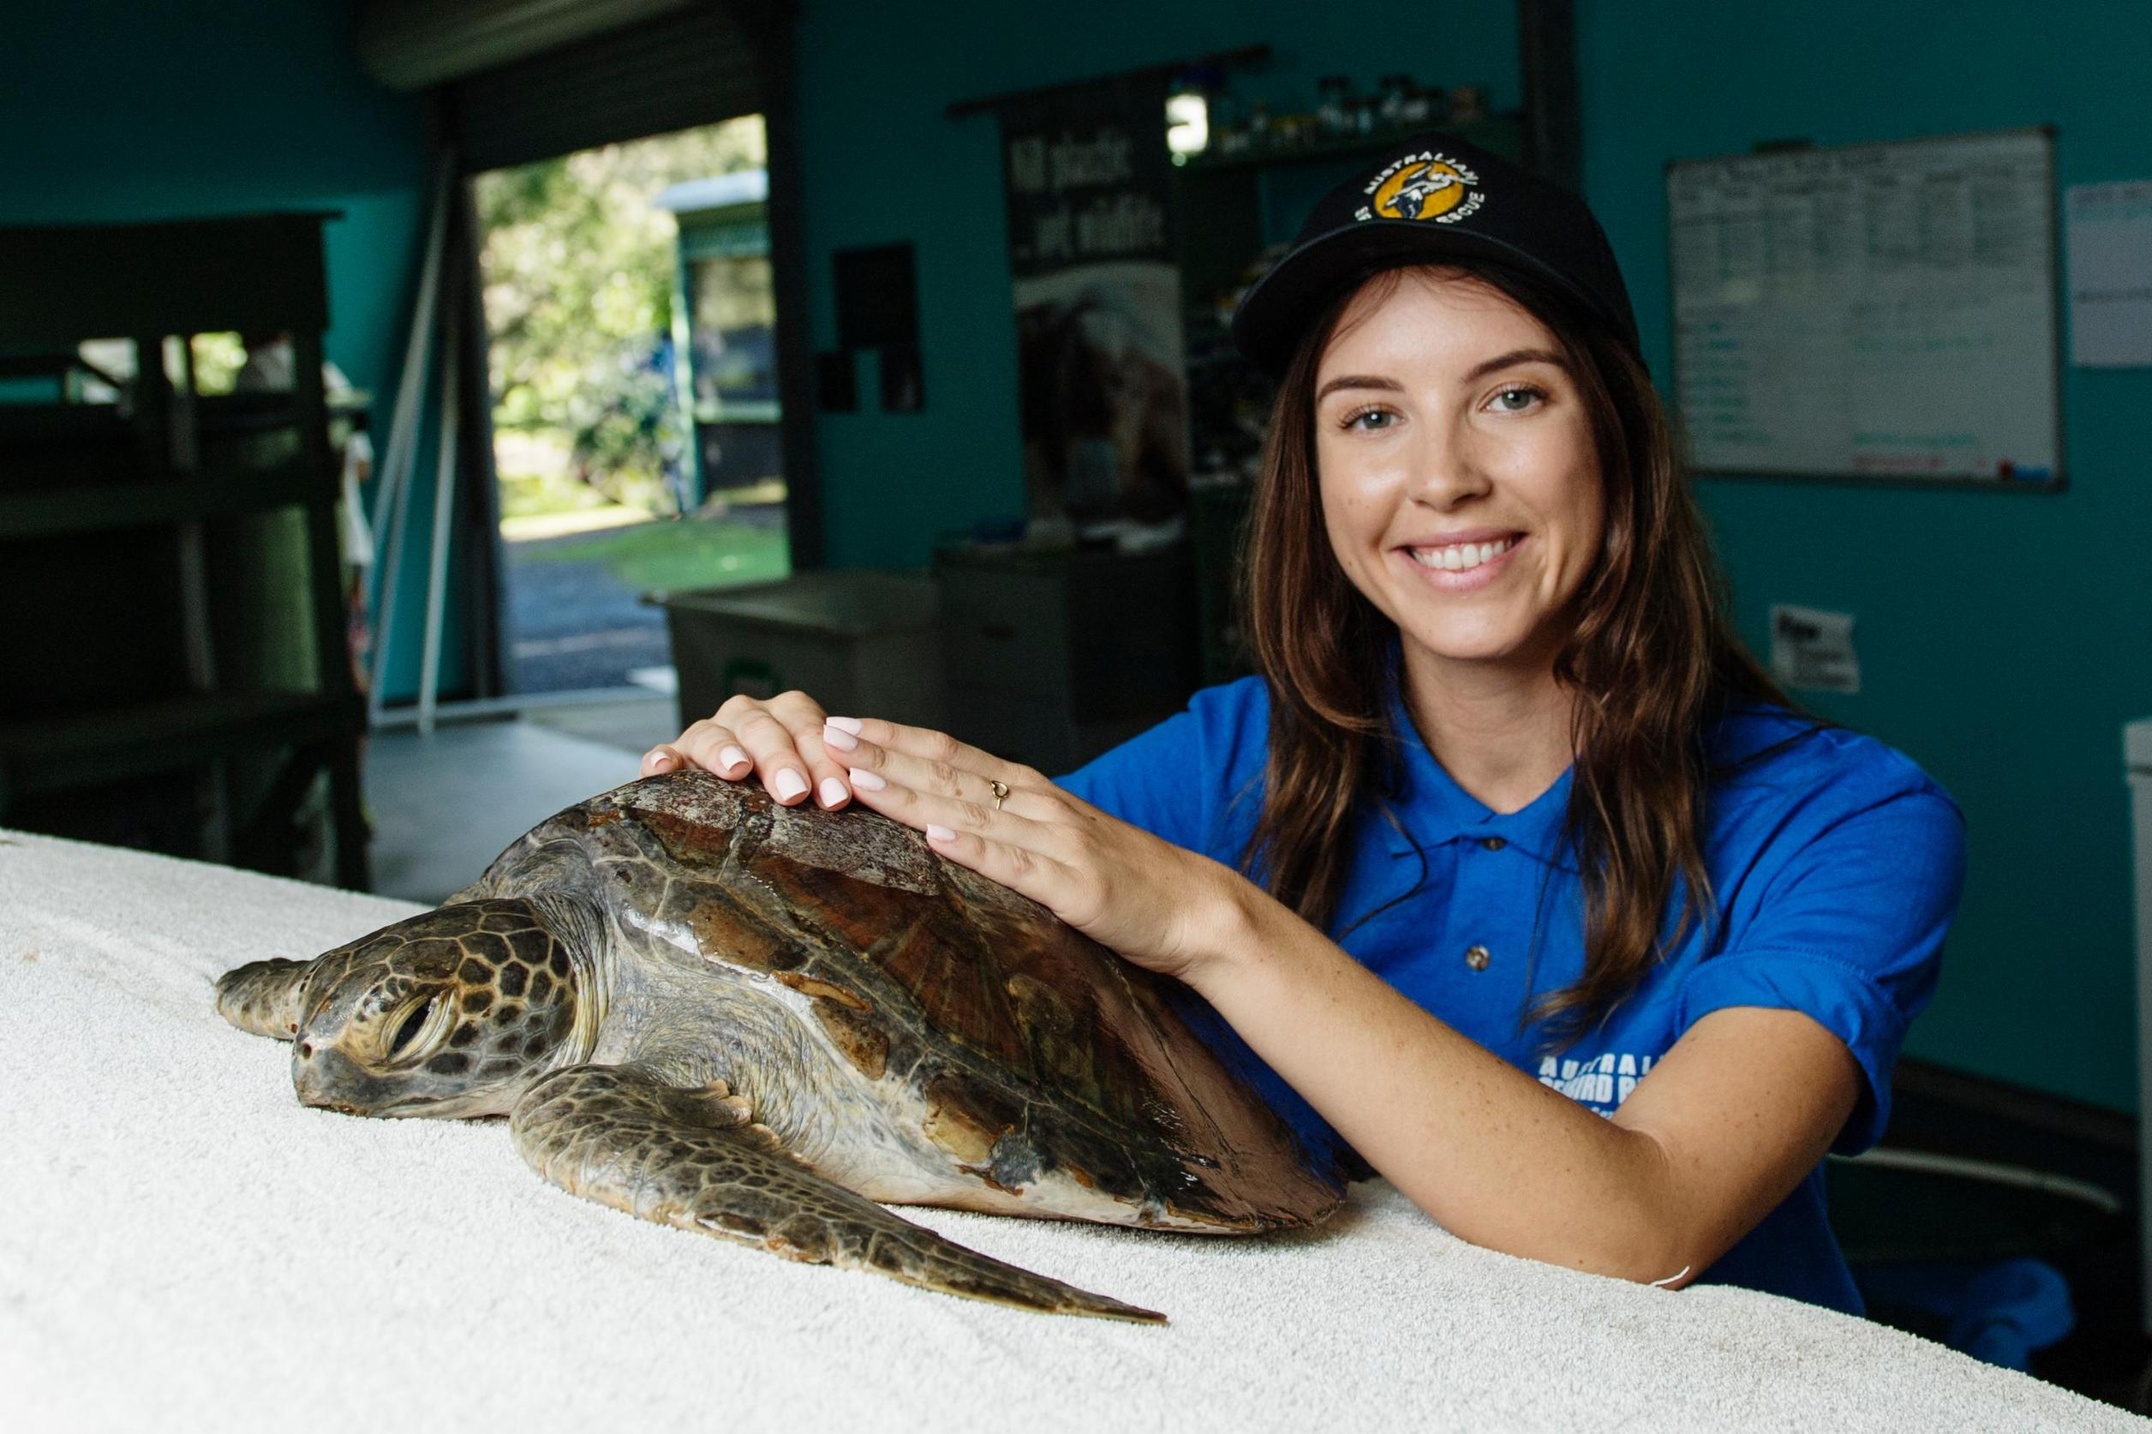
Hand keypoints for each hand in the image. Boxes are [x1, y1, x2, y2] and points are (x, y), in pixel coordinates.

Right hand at [641, 691, 853, 809]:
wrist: (737, 811)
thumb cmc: (791, 803)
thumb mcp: (818, 792)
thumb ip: (838, 792)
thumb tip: (870, 813)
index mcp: (789, 719)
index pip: (808, 726)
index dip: (824, 758)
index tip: (837, 797)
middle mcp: (747, 720)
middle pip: (763, 727)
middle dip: (782, 759)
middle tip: (796, 794)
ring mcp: (706, 738)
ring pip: (713, 733)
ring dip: (725, 749)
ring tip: (737, 769)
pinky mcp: (672, 761)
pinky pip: (662, 755)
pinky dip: (662, 759)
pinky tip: (662, 770)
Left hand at [823, 716, 1249, 982]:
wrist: (1195, 908)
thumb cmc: (1124, 879)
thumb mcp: (1057, 841)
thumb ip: (1005, 827)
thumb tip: (940, 819)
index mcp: (1029, 793)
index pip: (950, 755)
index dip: (894, 738)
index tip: (841, 724)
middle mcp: (1037, 805)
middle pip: (948, 773)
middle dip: (883, 753)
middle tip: (826, 733)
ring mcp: (1057, 842)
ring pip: (970, 811)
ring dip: (911, 792)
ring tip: (859, 777)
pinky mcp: (1075, 886)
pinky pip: (1017, 866)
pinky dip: (976, 850)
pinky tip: (936, 837)